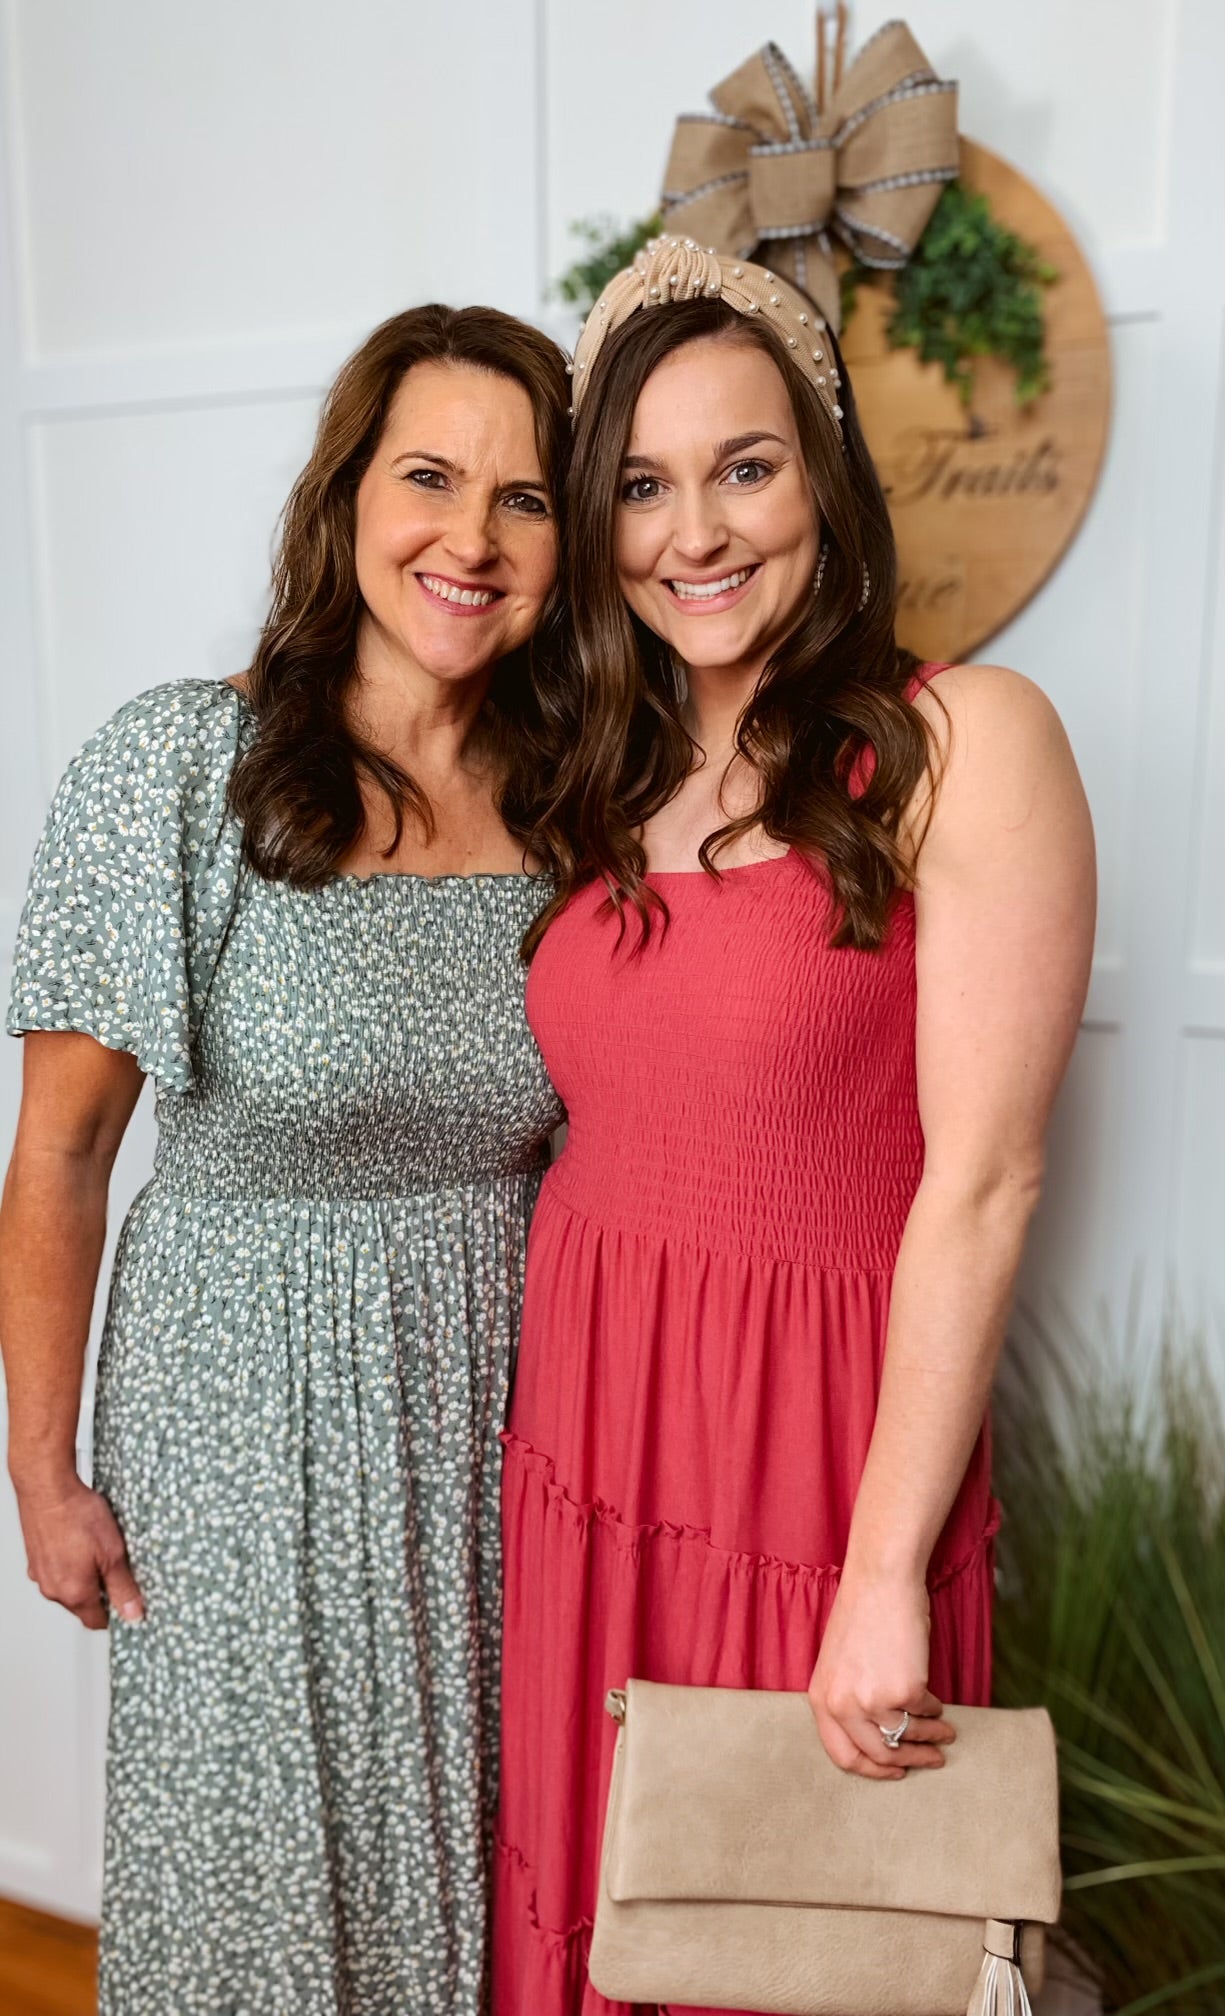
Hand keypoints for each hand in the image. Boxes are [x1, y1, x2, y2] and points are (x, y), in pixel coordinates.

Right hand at [13, 1466, 142, 1630]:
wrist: (47, 1488)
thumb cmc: (77, 1514)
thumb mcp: (113, 1552)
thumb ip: (123, 1587)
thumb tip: (133, 1614)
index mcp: (74, 1593)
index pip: (96, 1621)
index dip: (114, 1615)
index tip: (126, 1603)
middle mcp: (53, 1589)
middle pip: (82, 1606)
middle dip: (100, 1593)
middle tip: (116, 1569)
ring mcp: (41, 1573)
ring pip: (68, 1587)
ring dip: (84, 1577)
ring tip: (97, 1551)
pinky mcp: (35, 1558)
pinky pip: (56, 1570)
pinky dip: (69, 1563)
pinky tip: (79, 1542)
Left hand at [807, 1567, 953, 1778]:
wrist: (881, 1581)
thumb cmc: (862, 1614)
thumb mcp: (838, 1663)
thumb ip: (847, 1700)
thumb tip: (877, 1736)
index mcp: (821, 1699)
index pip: (842, 1756)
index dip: (872, 1770)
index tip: (893, 1771)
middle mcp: (842, 1706)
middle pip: (879, 1756)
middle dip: (909, 1762)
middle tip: (930, 1760)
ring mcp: (873, 1701)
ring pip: (907, 1739)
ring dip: (931, 1740)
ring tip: (945, 1733)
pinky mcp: (905, 1691)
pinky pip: (926, 1713)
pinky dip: (936, 1712)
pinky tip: (940, 1704)